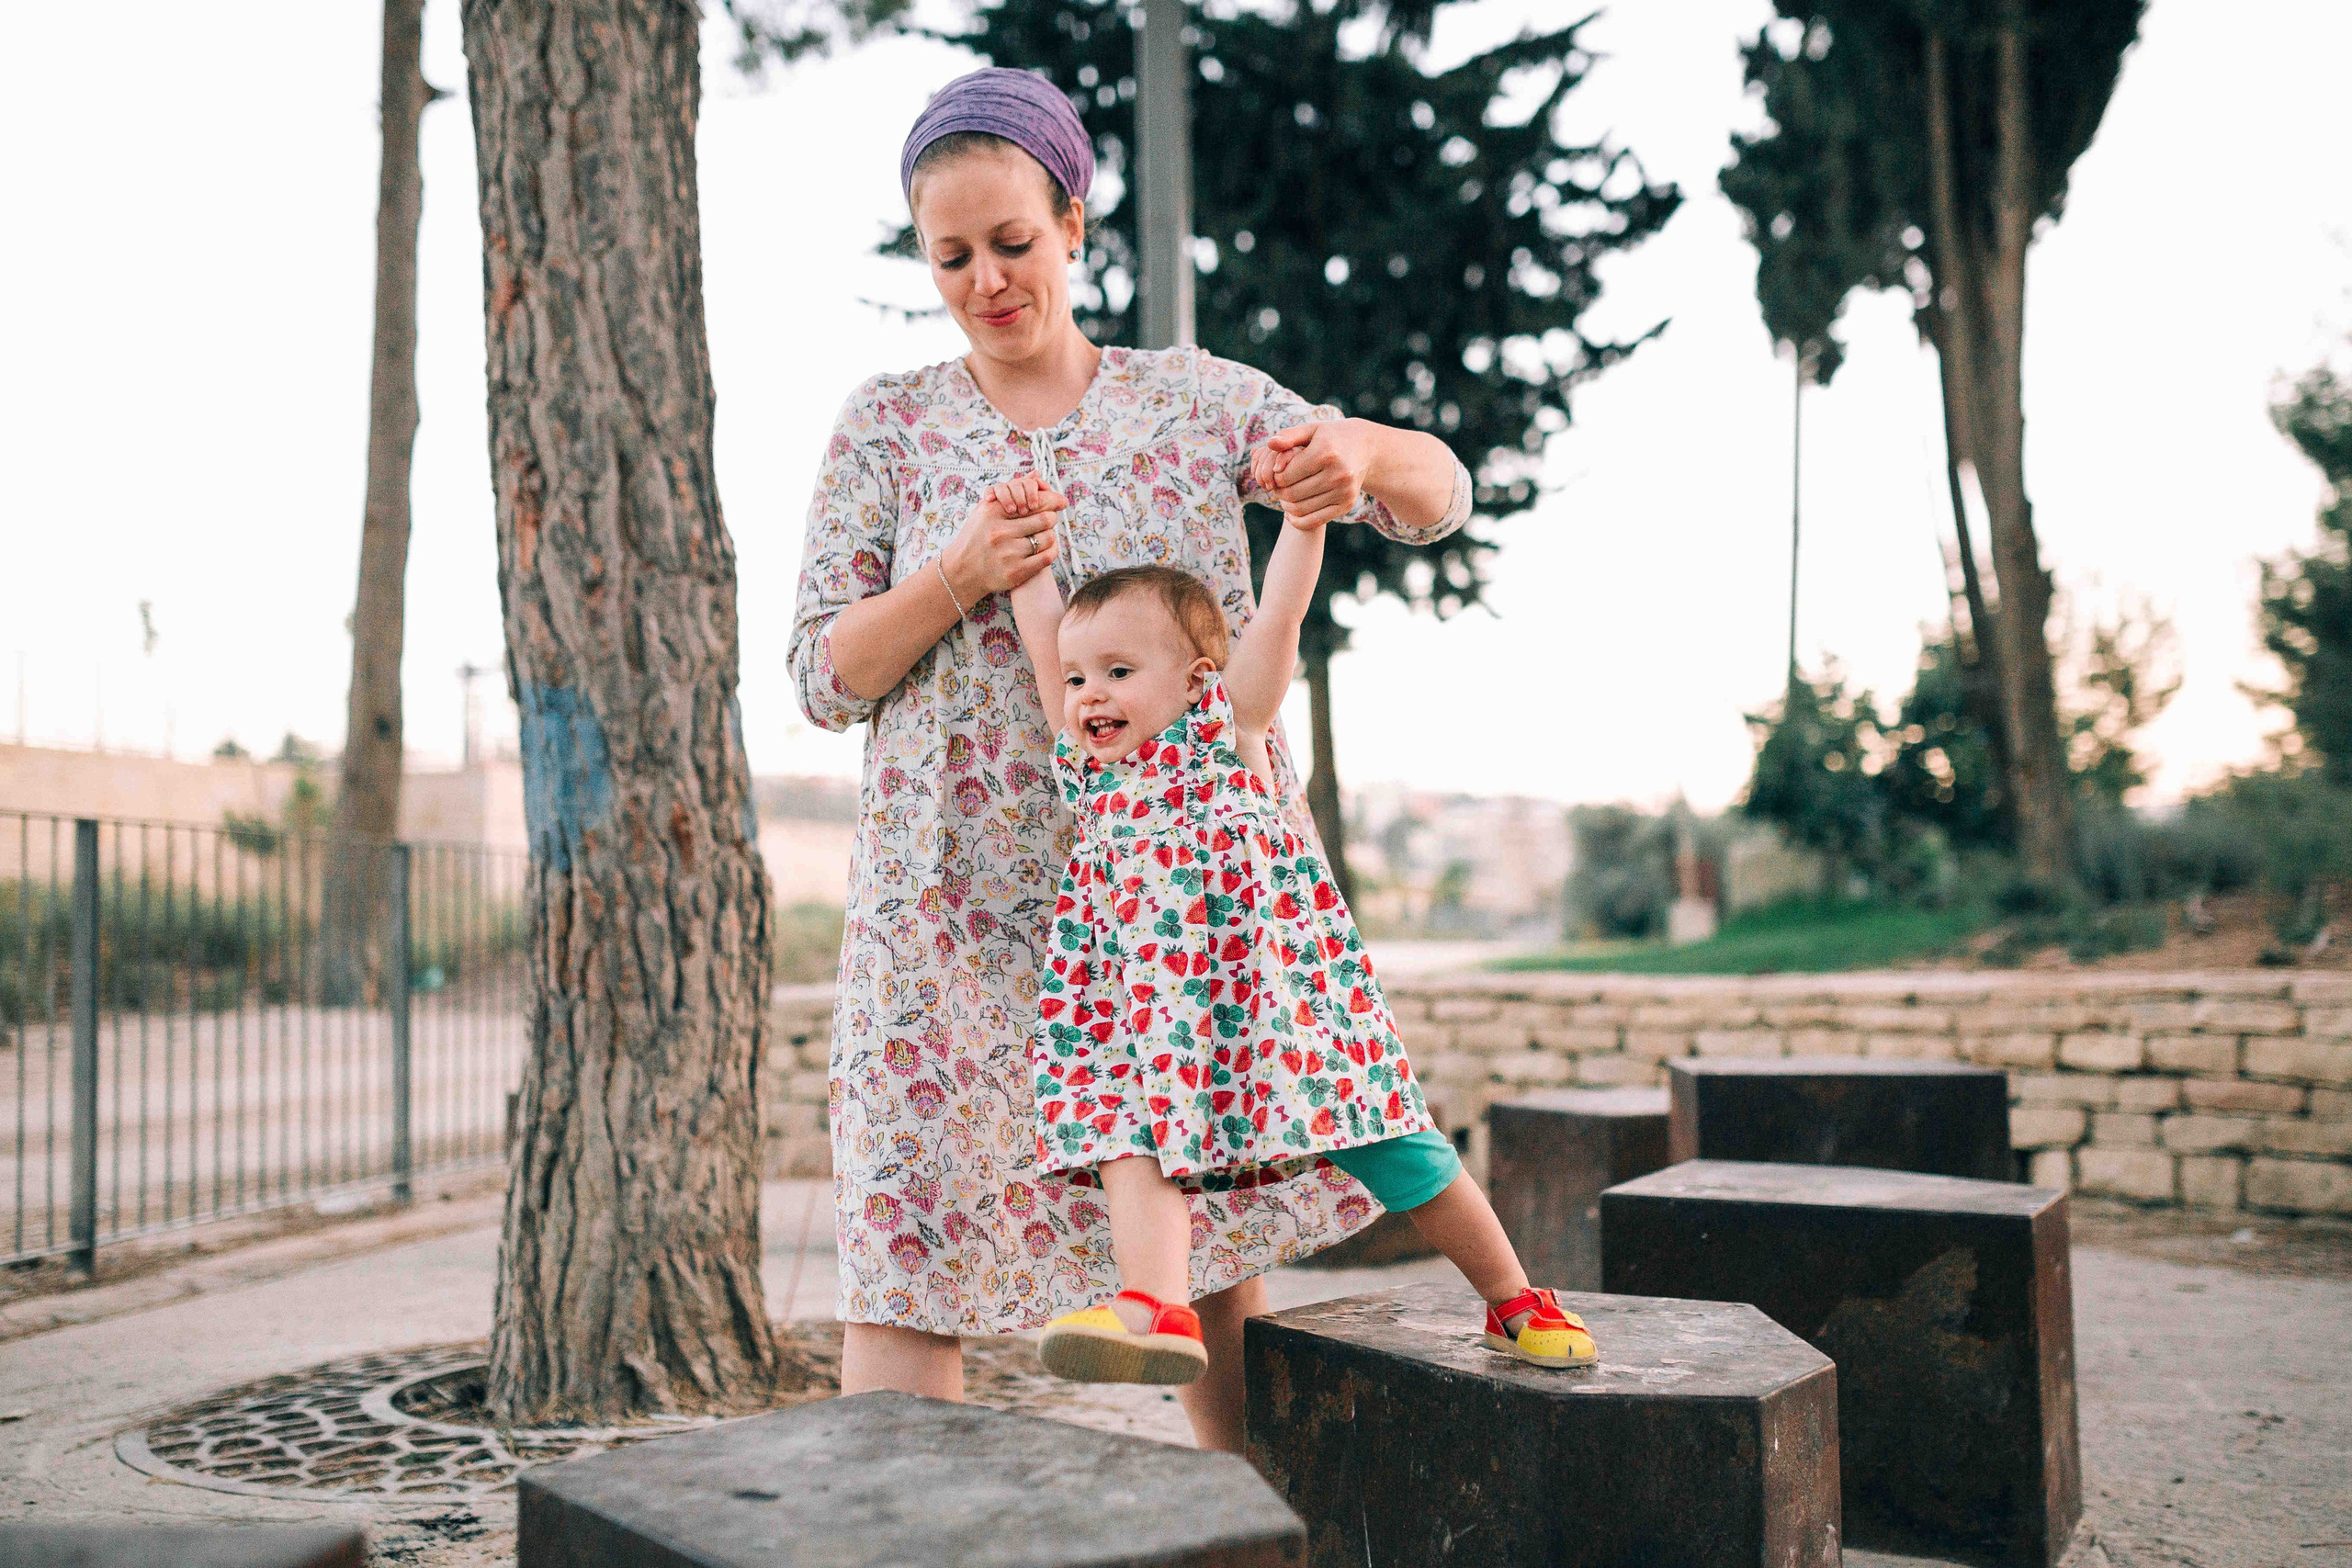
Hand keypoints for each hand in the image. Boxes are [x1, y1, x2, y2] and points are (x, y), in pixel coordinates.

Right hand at [944, 474, 1065, 600]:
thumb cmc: (975, 537)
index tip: (1058, 503)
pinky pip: (1046, 557)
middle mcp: (1000, 532)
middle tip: (1050, 519)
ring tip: (1045, 534)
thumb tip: (1036, 474)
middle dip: (1051, 517)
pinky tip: (1046, 549)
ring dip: (1050, 535)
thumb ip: (1008, 492)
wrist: (961, 572)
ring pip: (1048, 538)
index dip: (1051, 501)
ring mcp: (1008, 554)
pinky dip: (1051, 551)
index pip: (1035, 501)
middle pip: (1045, 518)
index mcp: (993, 513)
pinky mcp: (1016, 573)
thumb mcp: (984, 511)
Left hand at [1254, 419, 1374, 529]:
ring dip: (1286, 505)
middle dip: (1279, 491)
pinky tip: (1290, 512)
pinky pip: (1314, 521)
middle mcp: (1338, 474)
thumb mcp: (1311, 429)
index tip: (1276, 472)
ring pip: (1300, 509)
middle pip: (1292, 494)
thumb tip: (1270, 444)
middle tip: (1277, 486)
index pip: (1285, 475)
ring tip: (1285, 494)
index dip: (1275, 476)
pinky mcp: (1347, 504)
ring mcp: (1344, 491)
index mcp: (1326, 453)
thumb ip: (1288, 435)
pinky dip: (1297, 521)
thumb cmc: (1330, 436)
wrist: (1365, 447)